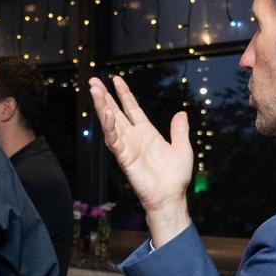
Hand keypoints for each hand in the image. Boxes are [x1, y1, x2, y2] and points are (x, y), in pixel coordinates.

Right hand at [88, 76, 193, 244]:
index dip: (123, 94)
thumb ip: (179, 130)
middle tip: (93, 81)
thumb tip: (181, 113)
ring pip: (111, 123)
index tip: (115, 79)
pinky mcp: (124, 158)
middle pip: (115, 112)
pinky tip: (106, 114)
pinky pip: (114, 140)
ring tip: (94, 91)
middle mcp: (134, 137)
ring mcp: (127, 147)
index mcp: (146, 132)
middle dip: (104, 97)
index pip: (131, 108)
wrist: (170, 196)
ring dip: (102, 107)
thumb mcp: (182, 147)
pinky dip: (109, 127)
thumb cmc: (175, 176)